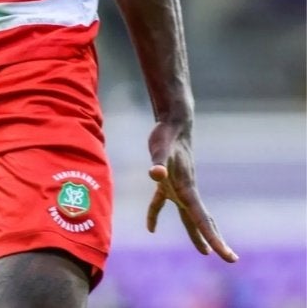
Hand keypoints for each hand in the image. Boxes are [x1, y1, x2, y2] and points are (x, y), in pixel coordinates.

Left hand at [147, 120, 238, 262]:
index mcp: (187, 190)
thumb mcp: (160, 149)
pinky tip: (151, 228)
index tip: (228, 257)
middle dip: (215, 240)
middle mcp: (186, 191)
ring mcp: (177, 186)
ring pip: (189, 216)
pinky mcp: (165, 180)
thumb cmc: (167, 136)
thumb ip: (158, 162)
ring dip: (196, 233)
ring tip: (205, 251)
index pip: (202, 220)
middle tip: (230, 258)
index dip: (214, 239)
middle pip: (202, 221)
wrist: (172, 123)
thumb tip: (156, 174)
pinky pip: (161, 203)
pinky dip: (156, 215)